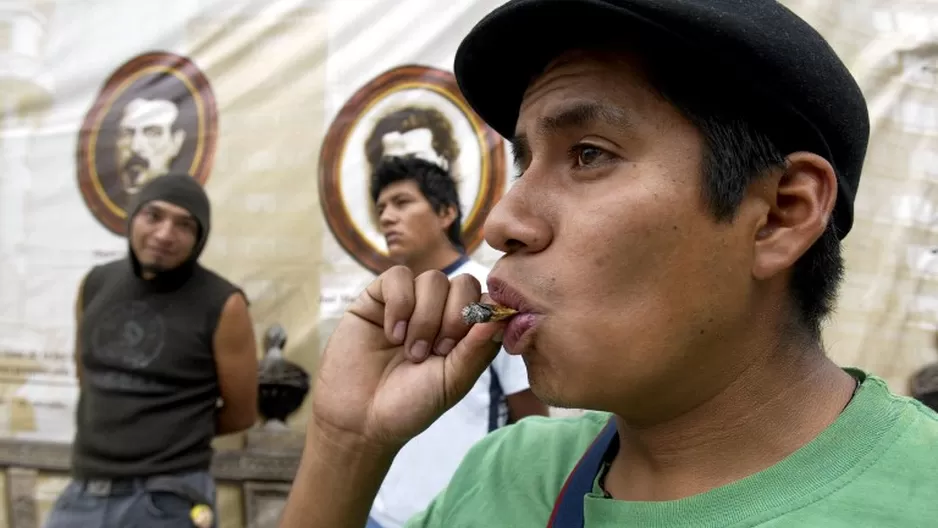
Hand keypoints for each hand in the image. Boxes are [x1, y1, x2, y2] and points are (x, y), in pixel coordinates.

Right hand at [310, 266, 504, 449]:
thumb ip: (477, 348)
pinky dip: (400, 304)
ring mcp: (409, 302)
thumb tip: (501, 315)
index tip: (467, 342)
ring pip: (433, 279)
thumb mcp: (453, 381)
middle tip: (438, 351)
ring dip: (425, 318)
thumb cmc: (409, 405)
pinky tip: (392, 334)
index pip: (487, 299)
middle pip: (464, 283)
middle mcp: (439, 312)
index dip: (483, 313)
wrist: (360, 419)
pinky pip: (398, 276)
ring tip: (411, 352)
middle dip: (454, 317)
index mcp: (464, 332)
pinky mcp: (378, 297)